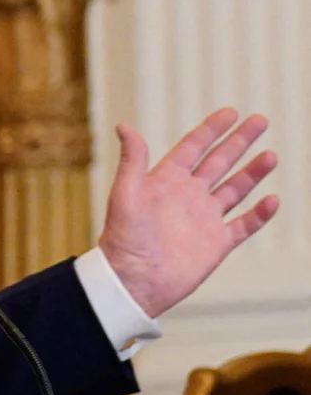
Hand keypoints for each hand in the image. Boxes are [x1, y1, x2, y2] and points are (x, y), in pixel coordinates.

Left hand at [99, 108, 279, 317]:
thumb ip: (132, 160)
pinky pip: (244, 225)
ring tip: (270, 155)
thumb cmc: (123, 239)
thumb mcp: (125, 194)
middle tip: (260, 121)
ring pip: (234, 190)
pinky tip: (272, 199)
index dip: (211, 130)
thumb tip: (124, 126)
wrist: (133, 281)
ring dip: (252, 172)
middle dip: (239, 142)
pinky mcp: (216, 243)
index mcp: (165, 182)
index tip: (231, 113)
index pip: (193, 148)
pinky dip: (259, 213)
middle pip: (219, 162)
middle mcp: (187, 197)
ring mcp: (204, 219)